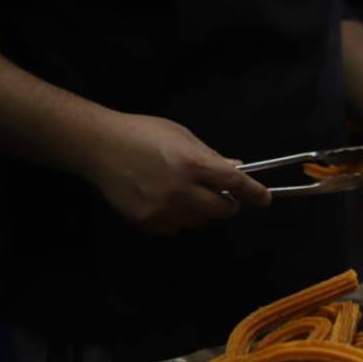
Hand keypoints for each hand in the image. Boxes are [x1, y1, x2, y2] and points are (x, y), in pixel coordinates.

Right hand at [84, 114, 270, 233]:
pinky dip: (179, 218)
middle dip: (228, 204)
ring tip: (184, 192)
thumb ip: (210, 156)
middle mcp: (180, 190)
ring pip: (200, 221)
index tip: (264, 198)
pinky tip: (165, 200)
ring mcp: (163, 209)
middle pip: (222, 210)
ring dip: (202, 211)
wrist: (98, 147)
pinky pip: (177, 227)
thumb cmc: (142, 134)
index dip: (253, 192)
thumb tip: (237, 169)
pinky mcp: (148, 222)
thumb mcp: (181, 136)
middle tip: (224, 196)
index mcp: (192, 163)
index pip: (234, 183)